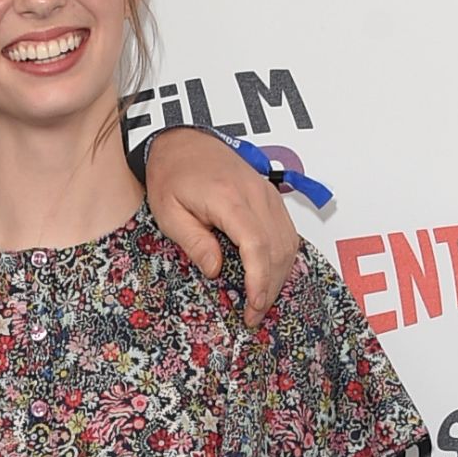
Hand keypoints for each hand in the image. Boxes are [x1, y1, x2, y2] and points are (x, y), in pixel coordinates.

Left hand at [145, 128, 299, 326]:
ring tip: (261, 301)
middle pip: (277, 249)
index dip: (259, 280)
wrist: (182, 141)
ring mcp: (268, 194)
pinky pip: (287, 232)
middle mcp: (256, 195)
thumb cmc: (171, 175)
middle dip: (269, 287)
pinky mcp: (270, 197)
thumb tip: (216, 271)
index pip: (256, 245)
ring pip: (288, 242)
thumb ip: (194, 242)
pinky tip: (269, 276)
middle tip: (253, 315)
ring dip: (279, 276)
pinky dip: (282, 258)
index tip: (253, 306)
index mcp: (229, 199)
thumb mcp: (169, 213)